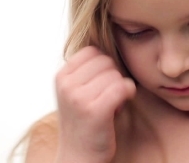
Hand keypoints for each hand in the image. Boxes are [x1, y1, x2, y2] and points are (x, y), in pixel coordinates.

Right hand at [54, 46, 135, 162]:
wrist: (79, 158)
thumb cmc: (85, 123)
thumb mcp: (77, 91)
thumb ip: (88, 69)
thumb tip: (109, 38)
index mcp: (62, 75)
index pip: (93, 51)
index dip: (104, 66)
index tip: (100, 86)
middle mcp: (66, 84)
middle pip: (107, 61)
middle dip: (113, 78)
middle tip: (106, 98)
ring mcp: (78, 97)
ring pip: (116, 74)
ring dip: (119, 89)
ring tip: (109, 106)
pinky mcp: (94, 110)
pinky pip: (122, 87)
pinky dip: (127, 95)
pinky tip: (119, 108)